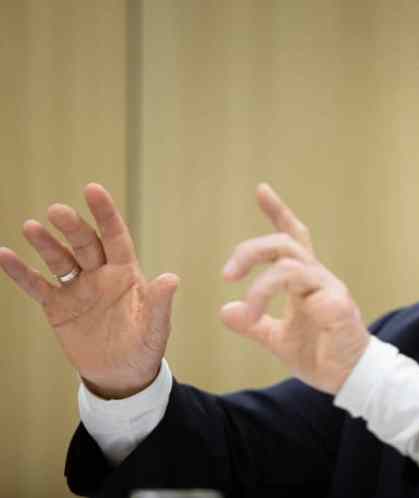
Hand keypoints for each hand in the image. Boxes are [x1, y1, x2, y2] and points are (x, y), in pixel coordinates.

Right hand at [0, 184, 178, 398]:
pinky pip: (37, 286)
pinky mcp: (58, 307)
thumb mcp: (156, 327)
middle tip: (57, 211)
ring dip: (46, 243)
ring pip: (60, 259)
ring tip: (31, 227)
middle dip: (72, 227)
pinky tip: (4, 255)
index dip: (105, 214)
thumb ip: (160, 303)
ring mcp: (78, 288)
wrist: (122, 374)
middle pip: (85, 244)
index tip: (92, 189)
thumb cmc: (145, 346)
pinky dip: (20, 272)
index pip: (116, 237)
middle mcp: (100, 274)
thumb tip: (171, 279)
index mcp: (126, 273)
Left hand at [220, 184, 369, 394]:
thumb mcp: (277, 339)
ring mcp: (330, 289)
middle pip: (286, 243)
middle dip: (252, 250)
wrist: (349, 379)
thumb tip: (224, 310)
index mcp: (304, 280)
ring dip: (261, 286)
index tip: (261, 189)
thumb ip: (253, 324)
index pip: (292, 237)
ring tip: (248, 312)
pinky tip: (262, 319)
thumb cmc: (319, 354)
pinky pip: (312, 292)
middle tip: (227, 274)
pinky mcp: (338, 307)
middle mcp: (318, 277)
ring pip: (292, 266)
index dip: (278, 212)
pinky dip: (283, 299)